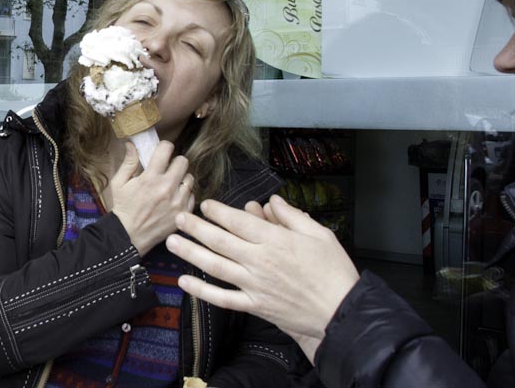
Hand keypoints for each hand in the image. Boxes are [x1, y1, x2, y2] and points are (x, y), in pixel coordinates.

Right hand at [108, 141, 194, 255]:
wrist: (129, 236)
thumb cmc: (123, 208)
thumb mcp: (119, 183)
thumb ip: (128, 162)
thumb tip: (132, 144)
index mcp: (151, 178)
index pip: (167, 149)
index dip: (164, 147)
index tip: (161, 152)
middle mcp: (167, 187)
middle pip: (183, 161)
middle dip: (174, 162)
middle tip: (167, 169)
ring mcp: (178, 201)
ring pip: (190, 178)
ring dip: (181, 178)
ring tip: (172, 184)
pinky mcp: (183, 213)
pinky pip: (192, 195)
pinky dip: (185, 195)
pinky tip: (174, 198)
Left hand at [165, 195, 358, 362]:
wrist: (341, 312)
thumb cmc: (334, 272)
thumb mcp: (319, 234)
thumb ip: (292, 216)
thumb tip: (271, 202)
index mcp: (275, 241)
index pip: (238, 222)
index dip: (218, 212)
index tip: (204, 204)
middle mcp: (259, 261)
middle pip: (220, 241)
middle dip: (195, 227)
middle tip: (178, 217)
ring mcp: (255, 285)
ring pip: (215, 266)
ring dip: (191, 253)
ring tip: (172, 241)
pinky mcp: (255, 305)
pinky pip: (223, 298)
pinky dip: (202, 291)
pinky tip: (185, 282)